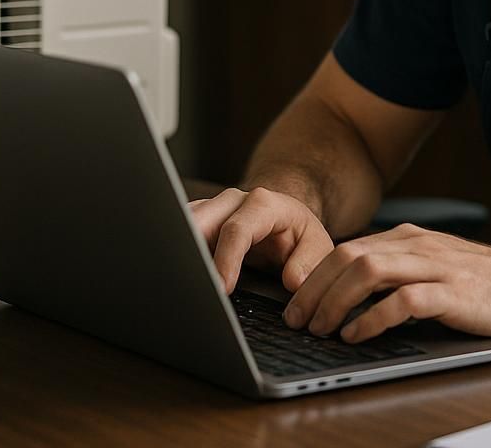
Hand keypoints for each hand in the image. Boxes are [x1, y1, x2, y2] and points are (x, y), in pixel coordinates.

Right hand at [188, 186, 334, 294]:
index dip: (226, 259)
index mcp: (262, 204)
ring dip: (178, 251)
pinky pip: (178, 231)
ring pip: (183, 224)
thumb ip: (309, 261)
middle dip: (191, 252)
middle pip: (199, 221)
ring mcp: (212, 208)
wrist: (284, 219)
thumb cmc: (298, 234)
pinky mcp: (198, 220)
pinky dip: (176, 251)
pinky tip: (173, 273)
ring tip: (175, 281)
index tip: (221, 288)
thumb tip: (292, 279)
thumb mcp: (316, 245)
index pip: (237, 229)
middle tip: (190, 286)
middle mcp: (232, 201)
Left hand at [281, 223, 490, 342]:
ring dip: (335, 302)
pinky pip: (402, 300)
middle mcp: (418, 246)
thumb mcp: (435, 267)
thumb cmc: (487, 284)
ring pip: (368, 271)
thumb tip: (351, 293)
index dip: (314, 276)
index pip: (346, 249)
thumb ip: (399, 271)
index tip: (295, 304)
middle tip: (297, 321)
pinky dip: (372, 318)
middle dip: (314, 289)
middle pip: (348, 256)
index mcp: (409, 238)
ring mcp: (436, 266)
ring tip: (320, 329)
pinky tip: (357, 335)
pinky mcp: (453, 292)